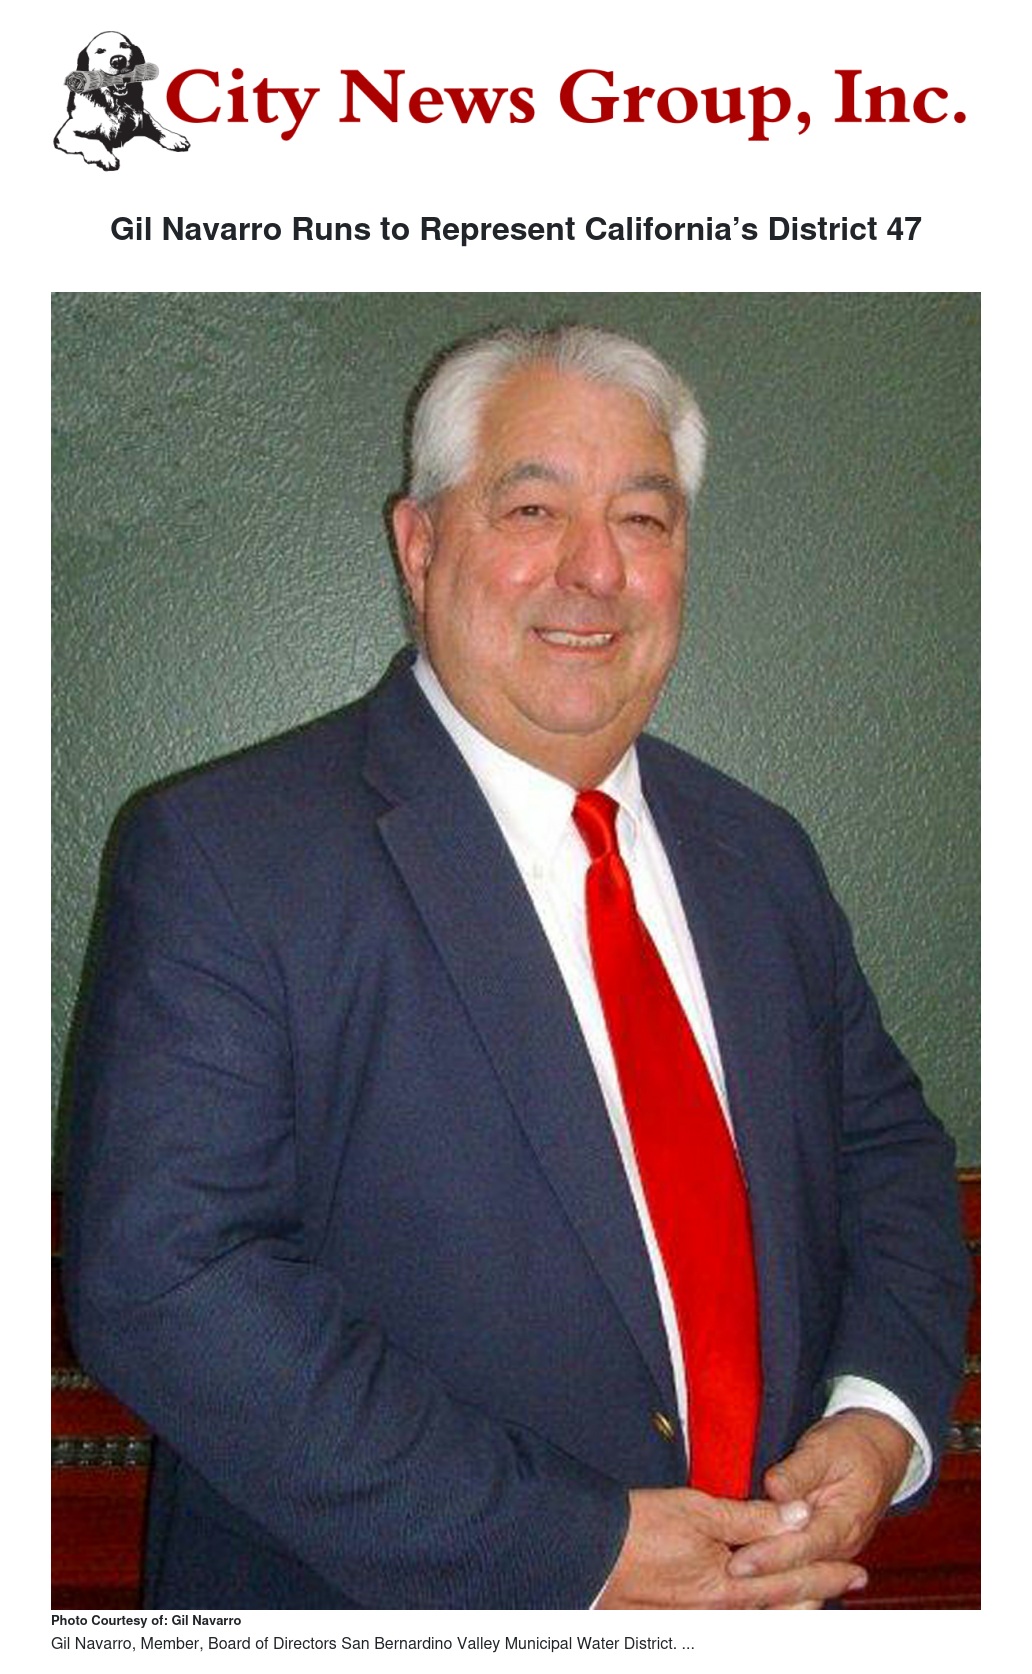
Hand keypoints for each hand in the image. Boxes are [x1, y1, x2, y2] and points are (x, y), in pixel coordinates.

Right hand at [596, 1486, 866, 1608]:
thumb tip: (799, 1514)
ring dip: (792, 1606)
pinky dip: (761, 1613)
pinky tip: (765, 1605)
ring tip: (817, 1595)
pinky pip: (735, 1623)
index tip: (857, 1568)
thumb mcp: (700, 1511)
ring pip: (762, 1621)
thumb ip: (752, 1518)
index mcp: (732, 1587)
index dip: (827, 1572)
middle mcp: (723, 1614)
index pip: (794, 1579)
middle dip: (818, 1594)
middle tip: (849, 1581)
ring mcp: (703, 1624)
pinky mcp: (685, 1624)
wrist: (588, 1553)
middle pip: (784, 1608)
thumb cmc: (640, 1527)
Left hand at [726, 1409, 913, 1596]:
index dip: (771, 1556)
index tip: (740, 1562)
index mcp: (845, 1520)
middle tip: (728, 1577)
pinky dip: (778, 1586)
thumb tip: (773, 1489)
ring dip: (769, 1587)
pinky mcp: (824, 1554)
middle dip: (764, 1579)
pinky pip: (803, 1578)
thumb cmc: (850, 1446)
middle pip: (802, 1572)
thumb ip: (797, 1472)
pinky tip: (752, 1592)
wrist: (879, 1452)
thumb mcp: (823, 1447)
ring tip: (734, 1591)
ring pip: (802, 1581)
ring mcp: (835, 1554)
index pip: (805, 1546)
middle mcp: (843, 1546)